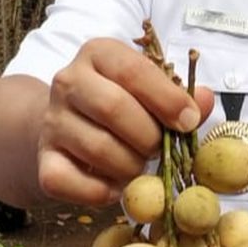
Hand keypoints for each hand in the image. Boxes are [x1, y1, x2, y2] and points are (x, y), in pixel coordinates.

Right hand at [39, 38, 214, 206]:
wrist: (68, 124)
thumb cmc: (124, 103)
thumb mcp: (152, 90)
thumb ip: (181, 96)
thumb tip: (204, 100)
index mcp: (100, 54)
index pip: (133, 70)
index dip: (166, 98)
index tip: (189, 122)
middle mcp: (68, 81)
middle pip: (112, 107)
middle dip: (148, 136)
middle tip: (160, 150)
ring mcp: (51, 120)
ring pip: (96, 148)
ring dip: (130, 166)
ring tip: (141, 166)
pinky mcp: (42, 158)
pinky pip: (68, 181)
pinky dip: (101, 192)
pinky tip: (118, 187)